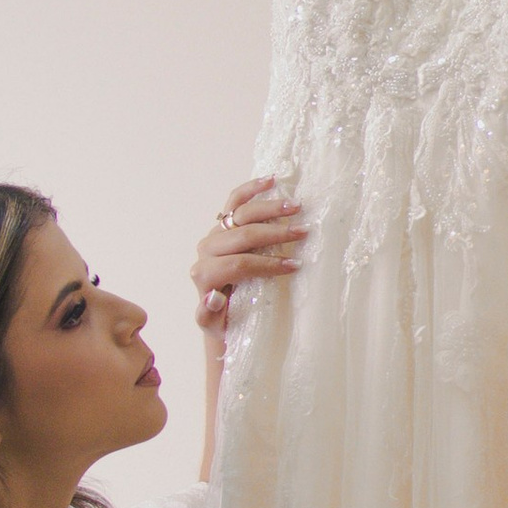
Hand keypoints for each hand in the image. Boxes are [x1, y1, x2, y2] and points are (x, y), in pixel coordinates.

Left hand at [193, 176, 305, 343]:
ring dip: (270, 208)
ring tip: (297, 207)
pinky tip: (272, 181)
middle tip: (303, 233)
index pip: (238, 264)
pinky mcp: (224, 222)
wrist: (222, 311)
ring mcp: (215, 233)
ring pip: (240, 213)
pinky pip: (235, 200)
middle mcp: (206, 250)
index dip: (267, 264)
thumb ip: (208, 315)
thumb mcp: (214, 326)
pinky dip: (252, 188)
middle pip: (242, 235)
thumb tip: (212, 297)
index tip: (294, 266)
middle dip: (275, 234)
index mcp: (204, 274)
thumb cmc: (224, 321)